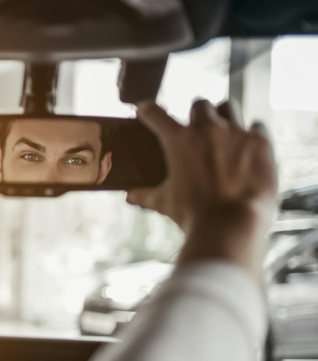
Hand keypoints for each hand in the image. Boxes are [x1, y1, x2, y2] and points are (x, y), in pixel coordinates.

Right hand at [127, 99, 277, 283]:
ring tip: (224, 130)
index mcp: (178, 140)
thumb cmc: (194, 214)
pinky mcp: (260, 142)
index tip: (146, 110)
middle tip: (196, 128)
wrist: (231, 224)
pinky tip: (249, 146)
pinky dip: (252, 133)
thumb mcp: (165, 203)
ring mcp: (236, 133)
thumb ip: (146, 195)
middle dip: (196, 114)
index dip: (147, 110)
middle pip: (200, 104)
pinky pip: (258, 126)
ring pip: (230, 107)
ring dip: (224, 115)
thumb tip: (131, 197)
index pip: (155, 113)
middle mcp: (207, 129)